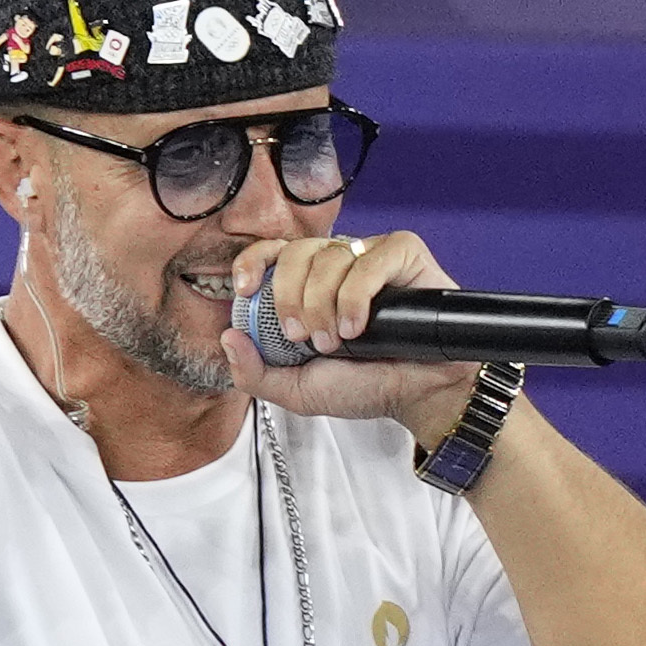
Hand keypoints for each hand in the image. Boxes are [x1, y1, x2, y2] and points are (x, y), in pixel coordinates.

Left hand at [226, 218, 488, 431]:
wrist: (417, 394)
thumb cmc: (364, 386)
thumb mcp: (296, 390)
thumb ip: (253, 372)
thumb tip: (227, 336)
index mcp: (306, 287)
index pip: (272, 252)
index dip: (253, 262)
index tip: (245, 291)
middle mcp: (336, 267)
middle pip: (296, 252)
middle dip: (289, 297)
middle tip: (300, 337)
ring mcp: (370, 258)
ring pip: (330, 256)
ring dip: (324, 304)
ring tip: (337, 340)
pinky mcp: (404, 256)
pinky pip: (370, 259)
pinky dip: (356, 296)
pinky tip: (359, 326)